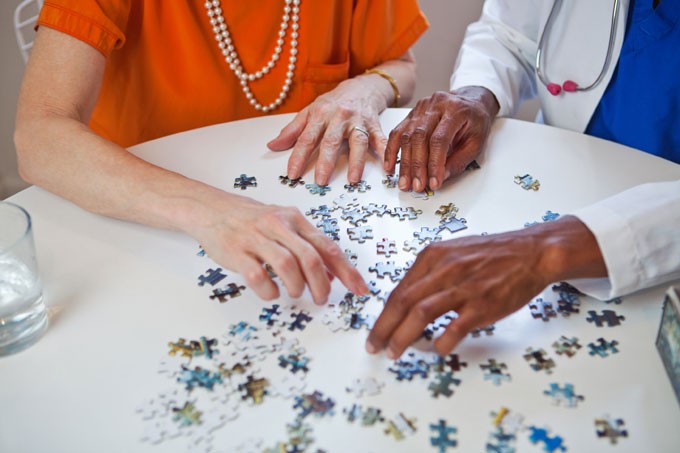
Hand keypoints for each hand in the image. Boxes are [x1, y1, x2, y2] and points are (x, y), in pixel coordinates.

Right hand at [190, 194, 367, 304]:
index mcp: (295, 219)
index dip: (347, 271)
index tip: (360, 289)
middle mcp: (278, 225)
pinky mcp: (236, 252)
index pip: (328, 247)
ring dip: (297, 286)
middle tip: (321, 299)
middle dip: (321, 284)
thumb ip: (307, 247)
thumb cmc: (251, 220)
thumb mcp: (284, 225)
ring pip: (287, 265)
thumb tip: (332, 275)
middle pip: (310, 258)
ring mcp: (256, 238)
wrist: (211, 209)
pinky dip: (269, 290)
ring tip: (296, 294)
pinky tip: (271, 293)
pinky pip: (258, 276)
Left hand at [267, 76, 388, 185]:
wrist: (361, 87)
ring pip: (357, 141)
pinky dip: (385, 152)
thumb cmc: (333, 103)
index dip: (298, 157)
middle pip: (331, 141)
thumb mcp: (309, 112)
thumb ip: (292, 131)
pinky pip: (380, 139)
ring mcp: (358, 121)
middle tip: (320, 181)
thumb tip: (272, 146)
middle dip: (326, 161)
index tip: (293, 174)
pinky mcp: (374, 124)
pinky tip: (387, 168)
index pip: (306, 138)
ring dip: (356, 161)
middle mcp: (339, 117)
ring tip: (353, 179)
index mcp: (320, 114)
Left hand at [365, 217, 606, 356]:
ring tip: (394, 352)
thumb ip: (430, 273)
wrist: (532, 252)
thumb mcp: (454, 252)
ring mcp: (464, 286)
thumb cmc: (492, 254)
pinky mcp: (484, 303)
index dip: (383, 314)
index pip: (399, 290)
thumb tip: (407, 301)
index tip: (375, 332)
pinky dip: (441, 342)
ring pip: (421, 313)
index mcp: (433, 255)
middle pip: (403, 302)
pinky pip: (455, 327)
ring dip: (403, 337)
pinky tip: (437, 349)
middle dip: (383, 328)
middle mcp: (444, 269)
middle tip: (374, 347)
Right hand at [383, 86, 498, 192]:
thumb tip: (440, 177)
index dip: (435, 163)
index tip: (434, 183)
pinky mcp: (411, 114)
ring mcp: (421, 108)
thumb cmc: (476, 122)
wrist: (472, 101)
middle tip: (417, 186)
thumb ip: (459, 161)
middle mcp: (436, 105)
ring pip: (406, 136)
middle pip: (419, 137)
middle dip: (417, 166)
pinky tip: (390, 166)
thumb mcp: (476, 143)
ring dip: (404, 162)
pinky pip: (397, 132)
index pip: (440, 139)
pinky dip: (392, 151)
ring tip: (405, 182)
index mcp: (456, 110)